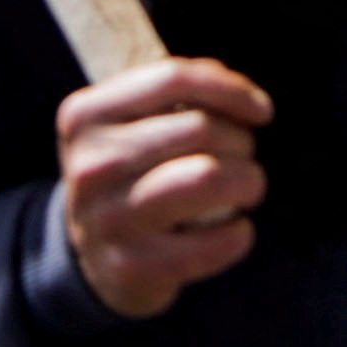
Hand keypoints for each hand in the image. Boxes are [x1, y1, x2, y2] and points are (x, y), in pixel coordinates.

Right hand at [53, 56, 272, 319]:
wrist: (96, 257)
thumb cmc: (132, 172)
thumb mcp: (132, 122)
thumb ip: (180, 94)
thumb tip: (246, 99)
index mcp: (85, 116)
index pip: (171, 79)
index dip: (230, 89)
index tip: (262, 110)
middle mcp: (89, 166)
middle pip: (200, 129)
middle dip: (242, 141)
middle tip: (243, 158)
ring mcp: (107, 220)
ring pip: (209, 177)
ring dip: (248, 180)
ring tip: (248, 187)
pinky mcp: (131, 267)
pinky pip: (213, 242)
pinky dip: (239, 233)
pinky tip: (235, 229)